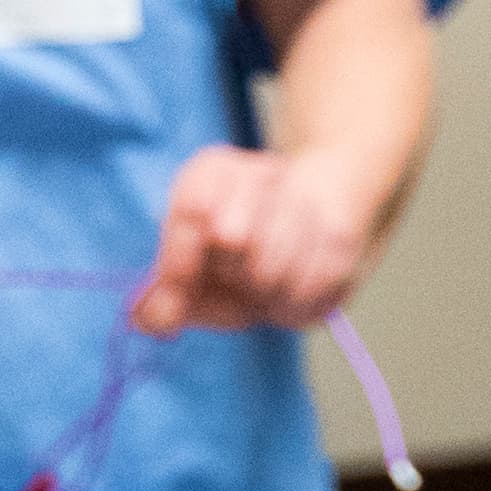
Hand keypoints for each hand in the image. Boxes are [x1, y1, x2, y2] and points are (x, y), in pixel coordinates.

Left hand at [135, 144, 371, 340]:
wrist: (311, 240)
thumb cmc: (241, 262)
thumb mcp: (194, 279)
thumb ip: (166, 301)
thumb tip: (150, 319)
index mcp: (212, 172)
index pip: (193, 209)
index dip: (180, 262)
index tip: (176, 295)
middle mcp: (260, 172)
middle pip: (234, 238)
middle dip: (232, 277)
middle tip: (239, 280)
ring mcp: (305, 199)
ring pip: (273, 268)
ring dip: (267, 296)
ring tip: (267, 290)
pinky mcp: (339, 232)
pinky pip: (310, 287)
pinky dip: (297, 305)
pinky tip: (293, 295)